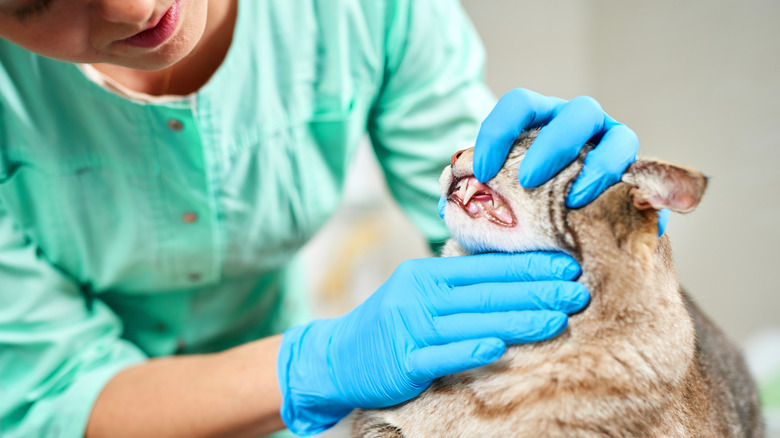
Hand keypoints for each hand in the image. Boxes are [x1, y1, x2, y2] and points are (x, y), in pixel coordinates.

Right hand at [277, 253, 588, 434]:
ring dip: (519, 320)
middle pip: (488, 292)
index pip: (487, 268)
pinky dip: (470, 351)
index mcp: (428, 274)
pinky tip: (499, 349)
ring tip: (558, 320)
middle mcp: (420, 294)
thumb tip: (514, 280)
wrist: (338, 356)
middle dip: (538, 292)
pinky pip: (441, 355)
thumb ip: (458, 286)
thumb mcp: (419, 292)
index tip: (568, 267)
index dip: (530, 267)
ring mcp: (411, 326)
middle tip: (579, 292)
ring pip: (473, 322)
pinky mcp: (404, 360)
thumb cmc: (392, 323)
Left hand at [471, 88, 667, 234]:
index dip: (499, 130)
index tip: (479, 170)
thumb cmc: (517, 213)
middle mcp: (581, 128)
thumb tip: (448, 202)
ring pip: (620, 139)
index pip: (521, 105)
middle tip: (528, 180)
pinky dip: (640, 200)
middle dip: (553, 143)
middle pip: (578, 113)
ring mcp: (613, 151)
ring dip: (600, 166)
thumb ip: (473, 198)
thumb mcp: (492, 201)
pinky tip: (626, 222)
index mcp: (541, 121)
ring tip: (575, 200)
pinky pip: (648, 184)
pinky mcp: (638, 183)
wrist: (557, 243)